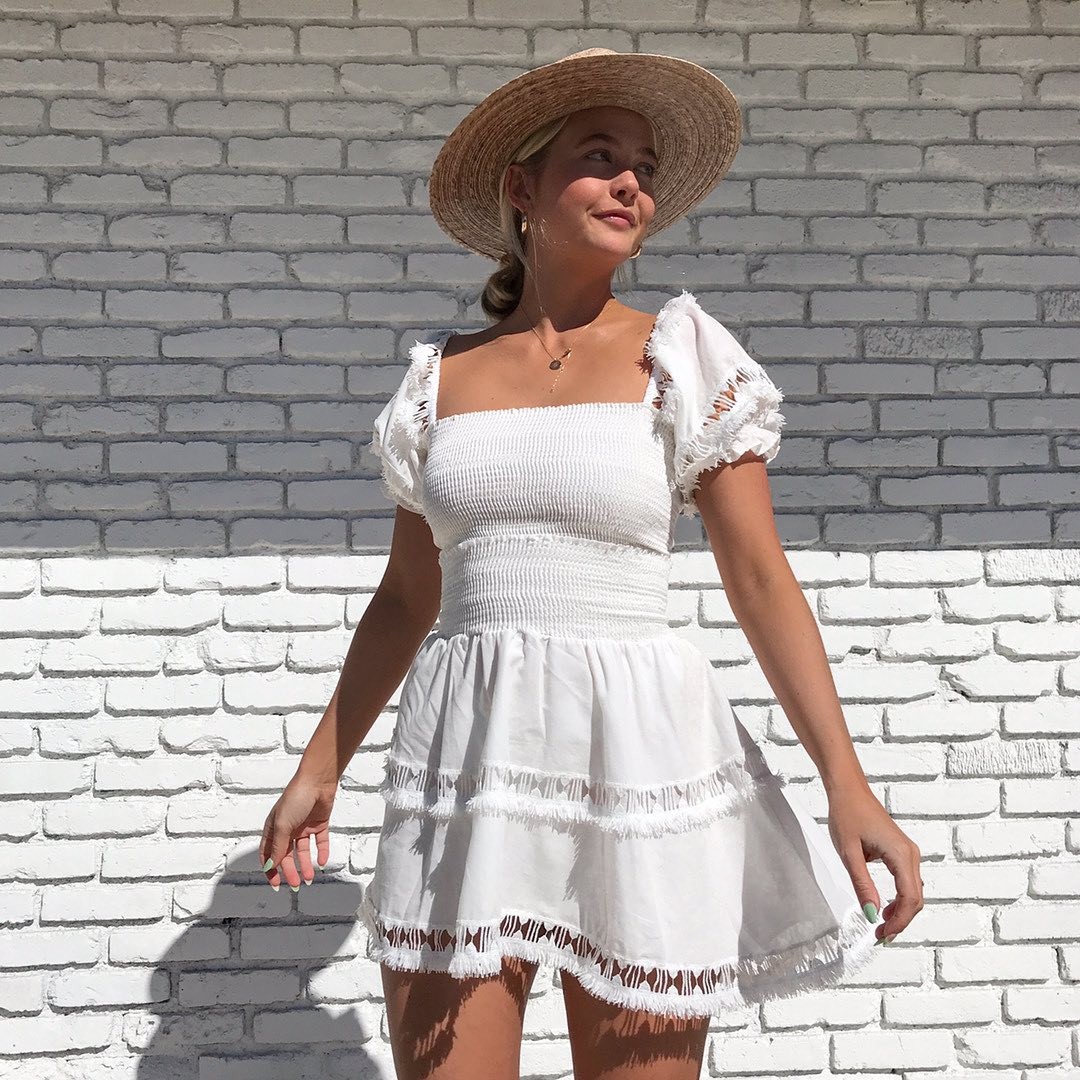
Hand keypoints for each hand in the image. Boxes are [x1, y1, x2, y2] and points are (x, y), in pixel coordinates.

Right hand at [259, 774, 337, 890]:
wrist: (317, 781)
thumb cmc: (295, 798)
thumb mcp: (283, 825)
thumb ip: (278, 847)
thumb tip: (271, 867)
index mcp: (273, 828)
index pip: (268, 853)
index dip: (270, 869)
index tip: (276, 884)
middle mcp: (287, 829)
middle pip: (286, 855)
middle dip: (290, 871)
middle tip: (296, 885)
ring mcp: (303, 826)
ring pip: (303, 851)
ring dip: (305, 865)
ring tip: (309, 878)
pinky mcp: (318, 824)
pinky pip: (319, 842)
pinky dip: (321, 852)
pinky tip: (321, 862)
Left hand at [827, 782, 922, 943]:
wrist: (848, 789)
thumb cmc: (847, 815)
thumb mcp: (849, 854)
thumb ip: (862, 885)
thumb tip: (872, 914)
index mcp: (902, 855)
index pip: (910, 899)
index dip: (899, 922)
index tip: (882, 935)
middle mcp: (911, 854)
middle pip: (916, 899)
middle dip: (901, 921)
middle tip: (880, 935)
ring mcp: (909, 852)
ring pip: (913, 891)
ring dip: (900, 911)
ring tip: (881, 925)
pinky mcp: (902, 851)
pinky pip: (907, 881)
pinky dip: (899, 898)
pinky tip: (884, 906)